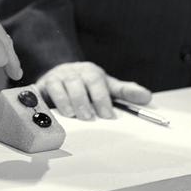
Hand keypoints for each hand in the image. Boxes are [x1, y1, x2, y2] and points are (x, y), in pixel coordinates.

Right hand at [34, 61, 151, 120]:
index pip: (97, 81)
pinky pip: (42, 90)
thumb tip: (147, 97)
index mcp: (91, 72)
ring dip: (66, 101)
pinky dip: (47, 100)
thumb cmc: (87, 84)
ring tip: (73, 115)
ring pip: (60, 85)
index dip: (102, 98)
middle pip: (78, 83)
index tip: (108, 115)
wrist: (60, 74)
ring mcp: (56, 77)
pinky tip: (53, 111)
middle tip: (89, 118)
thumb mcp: (107, 86)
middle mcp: (73, 72)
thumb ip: (125, 92)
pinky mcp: (42, 85)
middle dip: (84, 100)